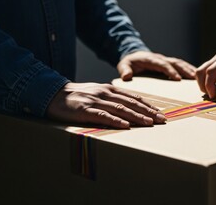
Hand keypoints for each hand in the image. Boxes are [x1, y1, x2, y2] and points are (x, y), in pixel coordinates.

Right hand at [47, 82, 165, 128]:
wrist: (53, 94)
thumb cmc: (78, 96)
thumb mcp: (98, 93)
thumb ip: (113, 98)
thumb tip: (131, 107)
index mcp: (110, 89)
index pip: (133, 97)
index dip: (148, 105)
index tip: (160, 113)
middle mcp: (105, 93)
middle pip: (131, 103)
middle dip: (148, 111)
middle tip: (162, 119)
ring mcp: (95, 101)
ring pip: (120, 109)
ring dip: (137, 116)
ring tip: (149, 123)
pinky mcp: (85, 110)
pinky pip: (103, 115)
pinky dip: (116, 121)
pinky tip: (126, 126)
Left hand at [117, 51, 195, 80]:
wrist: (134, 56)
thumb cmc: (129, 62)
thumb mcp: (123, 65)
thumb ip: (124, 70)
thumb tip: (126, 77)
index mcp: (151, 59)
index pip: (162, 64)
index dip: (170, 71)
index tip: (178, 78)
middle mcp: (161, 58)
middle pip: (175, 63)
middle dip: (185, 70)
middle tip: (194, 78)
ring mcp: (166, 60)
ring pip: (180, 63)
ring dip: (189, 69)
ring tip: (198, 78)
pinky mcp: (170, 64)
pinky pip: (181, 66)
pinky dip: (189, 69)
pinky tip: (196, 77)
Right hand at [196, 47, 215, 98]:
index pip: (211, 71)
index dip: (209, 84)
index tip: (213, 96)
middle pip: (201, 71)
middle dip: (203, 86)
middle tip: (212, 97)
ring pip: (200, 73)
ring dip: (203, 85)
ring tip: (214, 95)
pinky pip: (206, 76)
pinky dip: (207, 84)